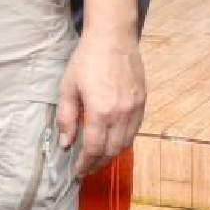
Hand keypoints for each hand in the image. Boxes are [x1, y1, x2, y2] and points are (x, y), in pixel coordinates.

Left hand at [57, 26, 144, 176]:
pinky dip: (123, 140)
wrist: (113, 38)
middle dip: (98, 164)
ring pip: (126, 143)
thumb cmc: (87, 60)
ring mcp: (135, 108)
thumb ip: (66, 118)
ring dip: (112, 154)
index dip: (85, 164)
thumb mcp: (67, 88)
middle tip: (86, 168)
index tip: (77, 171)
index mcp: (100, 111)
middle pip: (112, 151)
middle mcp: (121, 114)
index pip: (94, 149)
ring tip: (99, 158)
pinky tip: (113, 140)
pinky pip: (135, 130)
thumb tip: (66, 143)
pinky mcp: (142, 102)